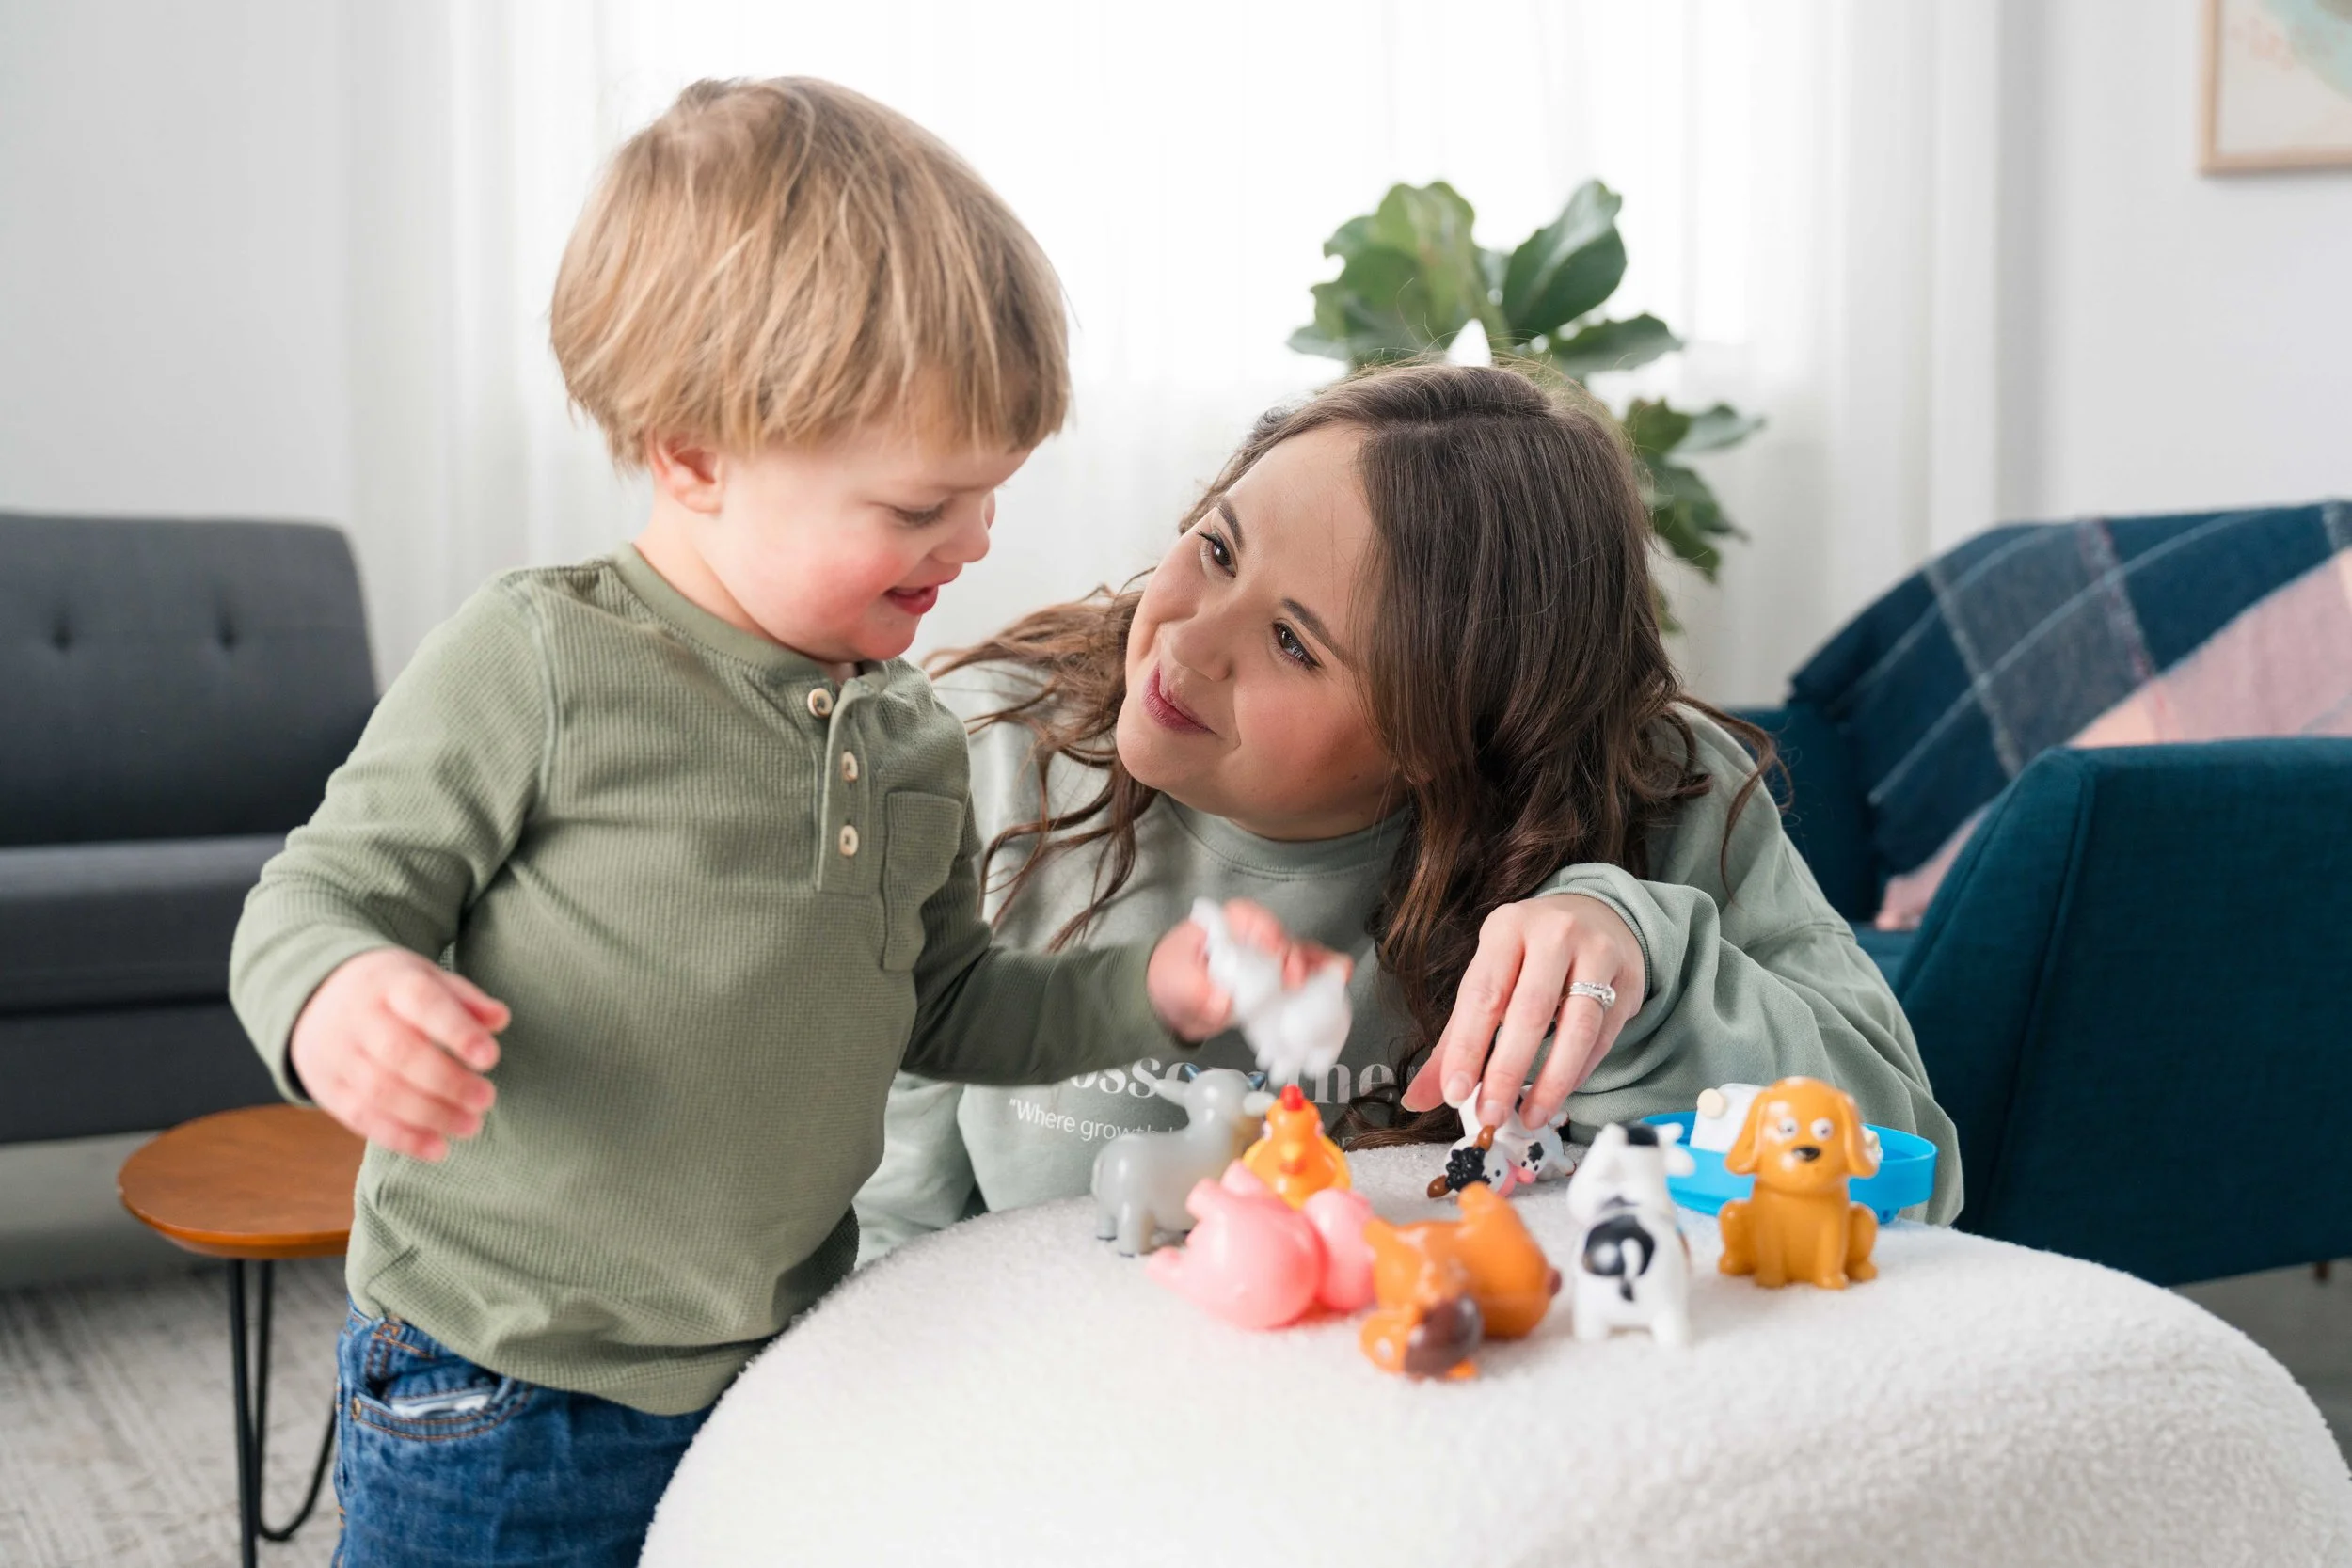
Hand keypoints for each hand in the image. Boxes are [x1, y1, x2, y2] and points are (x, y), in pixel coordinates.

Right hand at [288, 949, 509, 1161]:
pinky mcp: (328, 1088)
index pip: (423, 1003)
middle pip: (401, 1053)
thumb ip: (465, 999)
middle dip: (449, 1082)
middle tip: (487, 1099)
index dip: (457, 1031)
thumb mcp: (426, 977)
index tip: (490, 1057)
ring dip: (431, 1115)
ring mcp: (338, 1054)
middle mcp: (359, 1017)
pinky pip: (362, 1118)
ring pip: (381, 1091)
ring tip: (471, 1126)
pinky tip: (438, 1149)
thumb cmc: (391, 991)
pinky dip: (402, 1138)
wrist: (314, 996)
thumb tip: (500, 1019)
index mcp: (390, 983)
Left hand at [1146, 899, 1348, 1041]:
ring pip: (1297, 956)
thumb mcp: (1175, 982)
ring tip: (1335, 975)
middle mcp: (1250, 938)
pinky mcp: (1274, 983)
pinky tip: (1339, 976)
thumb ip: (1196, 991)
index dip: (1265, 931)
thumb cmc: (1172, 978)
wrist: (1172, 1003)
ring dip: (1315, 966)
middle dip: (1293, 956)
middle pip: (1279, 938)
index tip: (1273, 952)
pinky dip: (1321, 975)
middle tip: (1294, 979)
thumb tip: (1223, 1004)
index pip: (1248, 918)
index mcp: (1224, 926)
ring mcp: (1265, 960)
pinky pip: (1302, 975)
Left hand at [1400, 892, 1643, 1130]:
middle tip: (1491, 1114)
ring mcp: (1598, 954)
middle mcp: (1554, 934)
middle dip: (1508, 1071)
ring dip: (1551, 1081)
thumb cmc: (1530, 955)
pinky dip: (1579, 1072)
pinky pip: (1603, 1036)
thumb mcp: (1489, 977)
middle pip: (1530, 1011)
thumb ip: (1456, 1038)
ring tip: (1530, 1116)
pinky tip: (1559, 1093)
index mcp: (1506, 928)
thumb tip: (1418, 1096)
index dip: (1468, 1048)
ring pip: (1577, 1027)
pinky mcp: (1629, 980)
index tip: (1456, 1093)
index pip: (1483, 994)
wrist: (1598, 917)